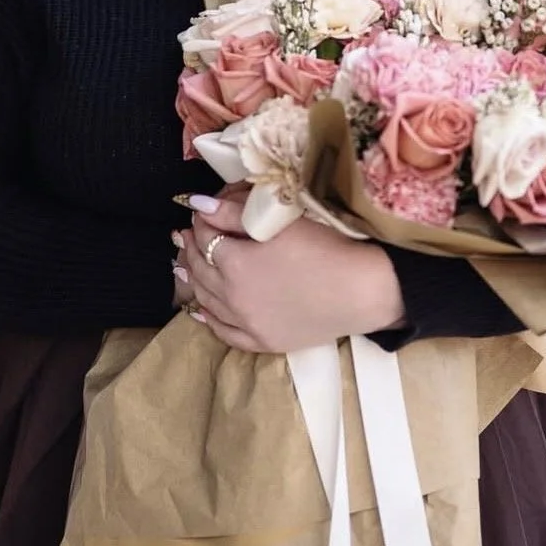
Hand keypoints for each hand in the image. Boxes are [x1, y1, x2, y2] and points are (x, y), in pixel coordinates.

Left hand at [172, 181, 407, 353]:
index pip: (206, 237)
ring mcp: (246, 323)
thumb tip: (198, 204)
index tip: (204, 212)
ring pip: (206, 300)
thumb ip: (234, 214)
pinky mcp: (263, 341)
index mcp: (234, 263)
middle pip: (200, 269)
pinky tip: (201, 310)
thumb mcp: (278, 223)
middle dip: (192, 249)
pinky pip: (224, 332)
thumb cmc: (325, 248)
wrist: (361, 291)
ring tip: (184, 266)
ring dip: (193, 280)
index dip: (202, 222)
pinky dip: (209, 319)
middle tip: (187, 235)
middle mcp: (232, 297)